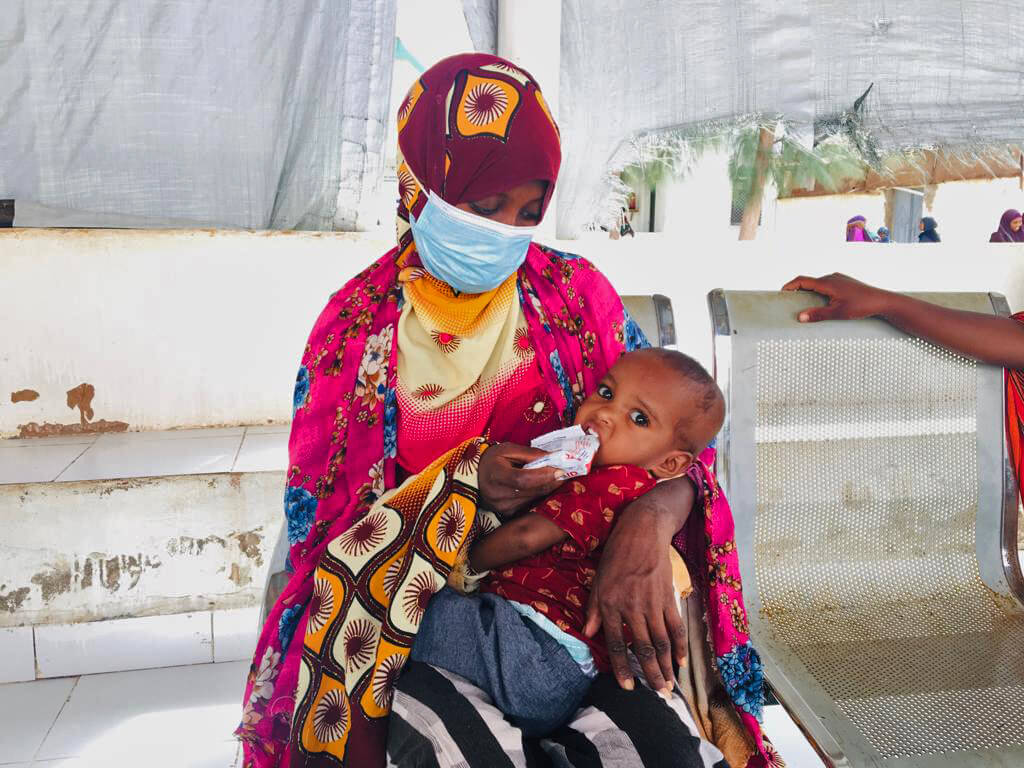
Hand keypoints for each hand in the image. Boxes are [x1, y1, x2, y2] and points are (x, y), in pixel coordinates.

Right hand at [477, 443, 564, 515]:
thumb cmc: (493, 459)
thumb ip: (531, 454)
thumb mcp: (508, 449)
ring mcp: (502, 507)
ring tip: (557, 478)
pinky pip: (529, 504)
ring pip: (533, 498)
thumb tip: (554, 457)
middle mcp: (497, 495)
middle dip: (552, 482)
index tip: (560, 470)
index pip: (522, 479)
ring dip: (548, 489)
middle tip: (566, 473)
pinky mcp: (507, 513)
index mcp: (495, 474)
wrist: (476, 477)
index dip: (543, 476)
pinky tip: (544, 486)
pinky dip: (539, 495)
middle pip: (531, 491)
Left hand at [584, 478, 693, 692]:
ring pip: (660, 642)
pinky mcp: (668, 597)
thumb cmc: (616, 554)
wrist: (643, 531)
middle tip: (656, 693)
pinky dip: (680, 646)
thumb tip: (589, 634)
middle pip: (642, 648)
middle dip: (649, 674)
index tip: (626, 686)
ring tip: (667, 686)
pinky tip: (680, 661)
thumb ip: (595, 608)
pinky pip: (676, 627)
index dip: (621, 667)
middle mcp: (631, 607)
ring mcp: (652, 603)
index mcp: (610, 604)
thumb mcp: (598, 579)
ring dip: (664, 667)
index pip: (615, 643)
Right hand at [782, 273, 891, 322]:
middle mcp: (832, 277)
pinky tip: (821, 301)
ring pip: (818, 283)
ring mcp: (839, 279)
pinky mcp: (844, 282)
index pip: (802, 280)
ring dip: (808, 290)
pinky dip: (818, 291)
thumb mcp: (838, 313)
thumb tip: (800, 317)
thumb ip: (818, 314)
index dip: (789, 285)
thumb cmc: (862, 306)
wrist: (882, 301)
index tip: (781, 292)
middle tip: (788, 300)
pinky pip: (826, 284)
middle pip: (808, 281)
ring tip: (803, 302)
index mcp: (827, 282)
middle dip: (797, 289)